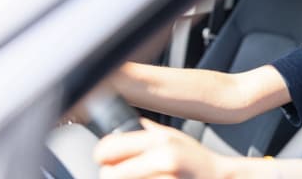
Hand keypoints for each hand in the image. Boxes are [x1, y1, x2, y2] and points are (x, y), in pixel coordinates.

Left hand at [94, 118, 228, 178]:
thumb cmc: (198, 161)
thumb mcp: (175, 136)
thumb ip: (148, 131)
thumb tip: (122, 127)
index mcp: (161, 140)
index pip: (108, 148)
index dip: (103, 155)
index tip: (107, 159)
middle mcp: (163, 160)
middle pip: (108, 174)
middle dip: (111, 174)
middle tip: (124, 173)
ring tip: (140, 178)